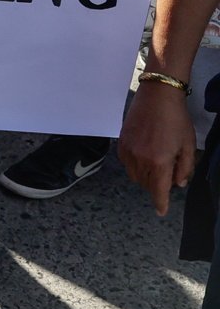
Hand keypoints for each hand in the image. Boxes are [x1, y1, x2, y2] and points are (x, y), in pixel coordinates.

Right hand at [117, 82, 198, 215]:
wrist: (157, 97)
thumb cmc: (177, 120)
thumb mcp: (188, 145)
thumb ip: (184, 168)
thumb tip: (178, 184)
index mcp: (159, 162)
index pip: (159, 191)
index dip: (160, 203)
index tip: (161, 212)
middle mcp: (141, 159)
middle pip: (146, 185)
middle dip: (157, 185)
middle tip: (168, 174)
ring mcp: (128, 151)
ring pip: (135, 176)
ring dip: (146, 177)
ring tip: (157, 164)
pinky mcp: (121, 143)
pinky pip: (126, 164)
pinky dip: (136, 166)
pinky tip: (145, 156)